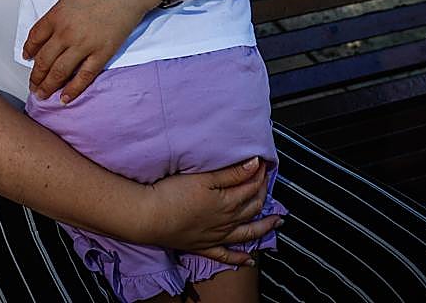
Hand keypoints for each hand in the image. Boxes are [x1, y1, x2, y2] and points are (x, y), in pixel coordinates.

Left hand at [22, 0, 160, 101]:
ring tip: (41, 96)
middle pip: (45, 59)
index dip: (30, 49)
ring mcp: (86, 45)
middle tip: (31, 86)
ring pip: (61, 71)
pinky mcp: (104, 52)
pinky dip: (74, 89)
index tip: (26, 58)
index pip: (36, 37)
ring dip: (49, 85)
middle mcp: (68, 33)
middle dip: (36, 75)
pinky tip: (65, 99)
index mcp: (58, 14)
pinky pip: (86, 76)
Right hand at [144, 158, 282, 265]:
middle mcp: (226, 221)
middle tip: (267, 183)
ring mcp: (216, 236)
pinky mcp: (202, 246)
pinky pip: (225, 255)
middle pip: (251, 207)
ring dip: (263, 228)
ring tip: (276, 222)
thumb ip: (231, 173)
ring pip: (246, 233)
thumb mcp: (203, 178)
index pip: (250, 187)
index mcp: (227, 202)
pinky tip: (249, 260)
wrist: (149, 217)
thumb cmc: (172, 194)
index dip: (258, 174)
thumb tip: (255, 165)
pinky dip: (239, 258)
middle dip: (262, 194)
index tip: (263, 164)